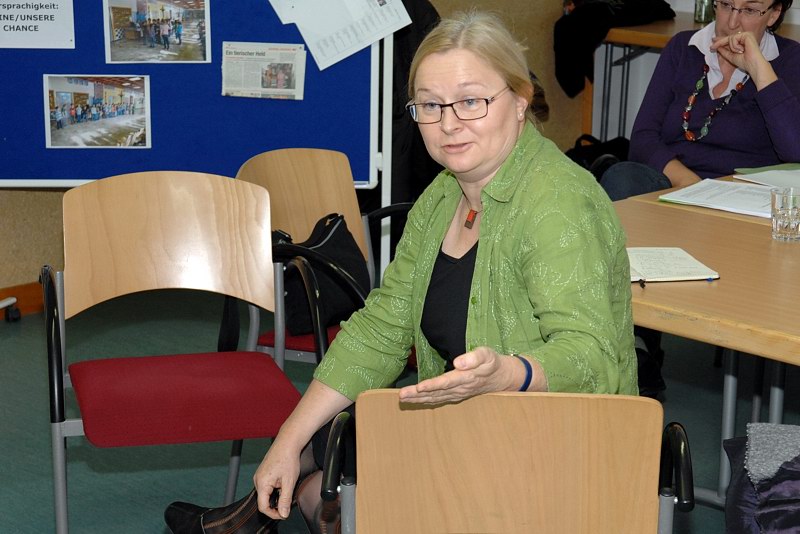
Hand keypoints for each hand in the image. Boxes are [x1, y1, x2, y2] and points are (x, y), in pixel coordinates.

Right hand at [253, 440, 300, 519]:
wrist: (287, 442)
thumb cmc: (288, 458)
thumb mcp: (289, 482)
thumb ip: (285, 500)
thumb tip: (283, 514)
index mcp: (261, 483)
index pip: (263, 507)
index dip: (273, 514)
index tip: (284, 514)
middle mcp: (257, 480)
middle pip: (263, 500)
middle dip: (276, 504)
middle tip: (288, 502)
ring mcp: (259, 475)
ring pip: (266, 493)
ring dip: (276, 496)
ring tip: (287, 489)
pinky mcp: (263, 473)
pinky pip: (266, 486)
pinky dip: (275, 489)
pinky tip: (283, 483)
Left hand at [398, 346, 515, 403]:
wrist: (502, 377)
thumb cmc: (492, 363)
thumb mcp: (487, 355)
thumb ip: (474, 357)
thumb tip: (459, 362)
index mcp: (466, 378)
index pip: (447, 382)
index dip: (433, 385)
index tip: (419, 387)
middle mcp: (460, 388)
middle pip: (436, 393)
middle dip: (418, 395)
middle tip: (401, 395)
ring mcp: (457, 394)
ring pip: (435, 398)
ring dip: (418, 399)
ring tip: (402, 398)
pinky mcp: (455, 395)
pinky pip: (438, 400)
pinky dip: (425, 401)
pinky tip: (415, 400)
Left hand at [710, 31, 776, 88]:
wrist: (752, 64)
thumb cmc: (745, 62)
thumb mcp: (731, 56)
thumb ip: (724, 51)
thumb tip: (717, 47)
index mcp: (743, 42)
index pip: (730, 40)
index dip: (721, 41)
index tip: (713, 41)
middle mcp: (745, 37)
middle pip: (729, 37)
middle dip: (720, 42)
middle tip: (712, 46)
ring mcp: (747, 35)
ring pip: (730, 38)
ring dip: (732, 48)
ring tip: (740, 52)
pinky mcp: (747, 34)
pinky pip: (734, 38)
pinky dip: (735, 46)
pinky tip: (742, 50)